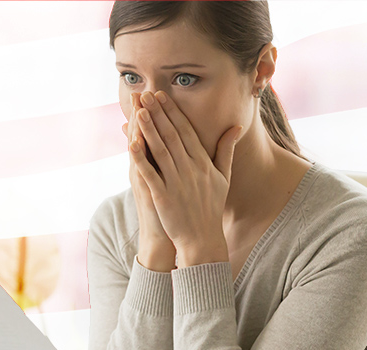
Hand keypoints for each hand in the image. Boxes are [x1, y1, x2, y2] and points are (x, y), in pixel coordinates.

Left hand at [130, 90, 241, 265]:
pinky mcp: (163, 197)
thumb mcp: (224, 178)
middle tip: (145, 93)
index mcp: (203, 163)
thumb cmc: (211, 208)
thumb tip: (235, 128)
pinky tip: (131, 143)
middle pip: (171, 135)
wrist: (202, 239)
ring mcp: (176, 183)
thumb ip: (226, 151)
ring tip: (139, 110)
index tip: (162, 95)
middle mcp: (190, 170)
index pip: (186, 131)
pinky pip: (150, 174)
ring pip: (160, 150)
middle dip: (158, 113)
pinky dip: (141, 158)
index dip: (173, 112)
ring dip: (149, 128)